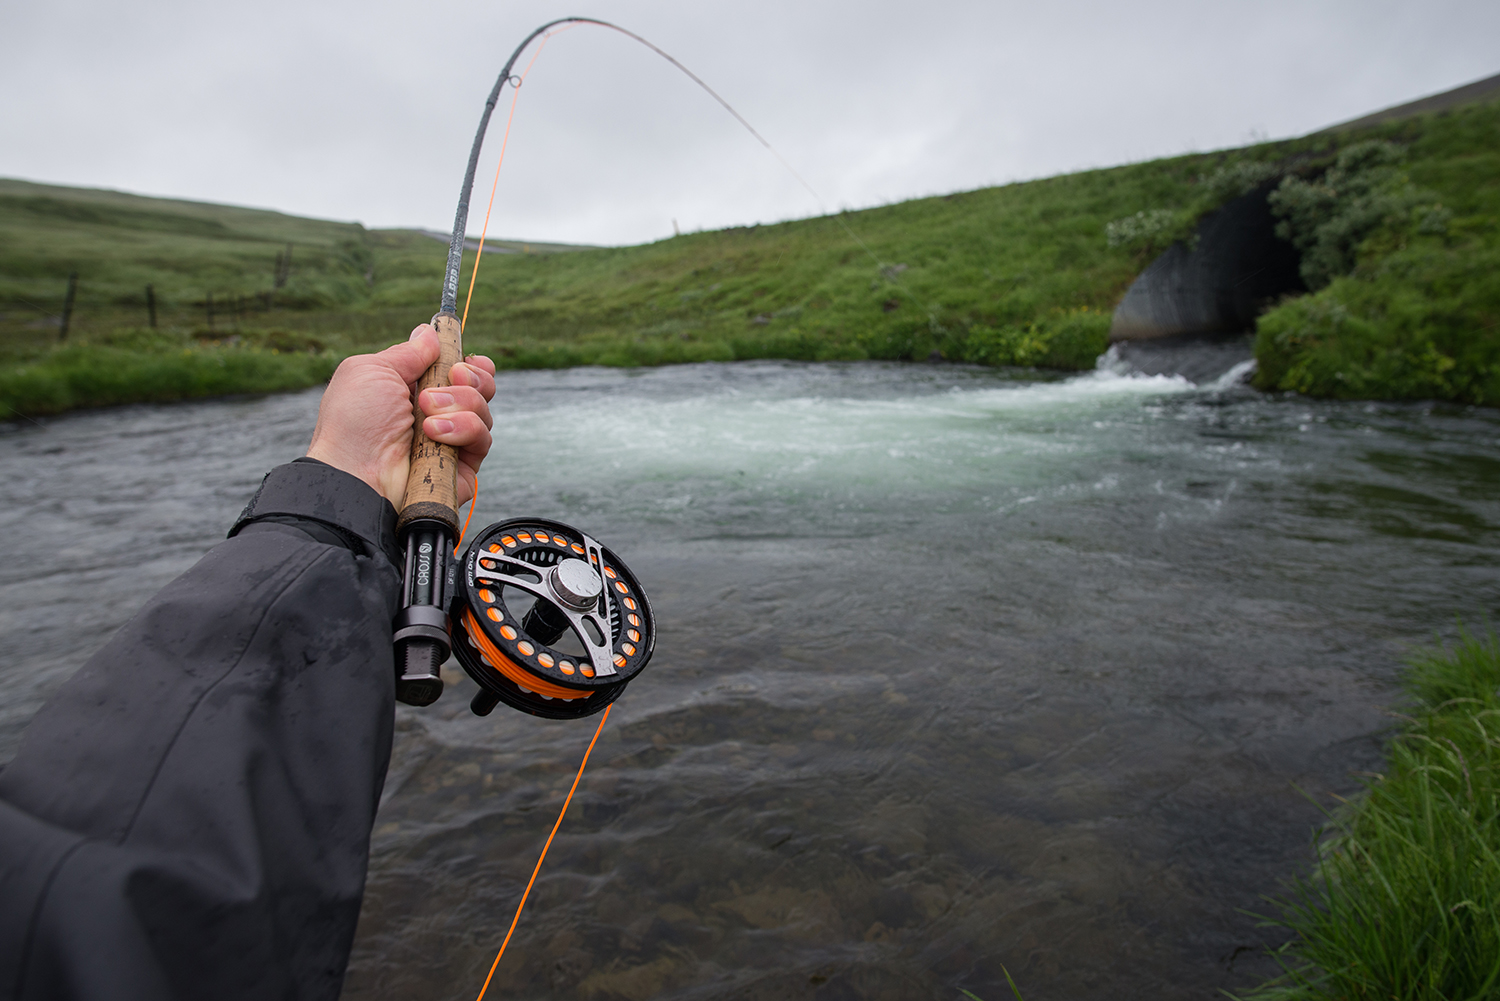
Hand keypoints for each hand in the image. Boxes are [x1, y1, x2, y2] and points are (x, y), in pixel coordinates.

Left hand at [306, 324, 495, 508]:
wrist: (357, 472)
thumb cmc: (354, 423)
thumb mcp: (373, 370)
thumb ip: (409, 351)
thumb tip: (430, 332)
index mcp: (414, 390)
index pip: (459, 370)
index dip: (468, 362)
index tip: (463, 359)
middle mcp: (436, 414)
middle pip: (481, 386)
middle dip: (471, 376)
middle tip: (451, 377)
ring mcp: (451, 441)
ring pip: (483, 410)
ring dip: (460, 403)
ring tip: (428, 417)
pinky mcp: (462, 467)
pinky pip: (483, 439)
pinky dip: (463, 429)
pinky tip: (437, 434)